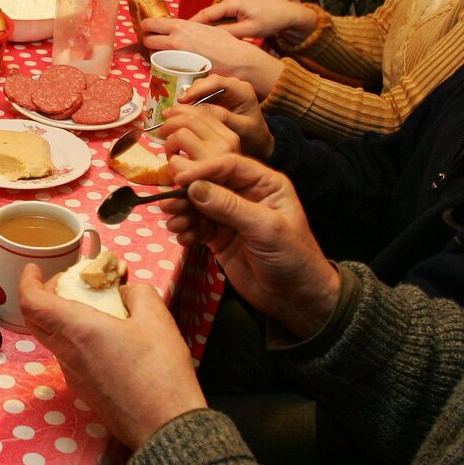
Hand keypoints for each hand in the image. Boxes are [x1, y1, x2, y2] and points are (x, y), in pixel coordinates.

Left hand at [19, 266, 204, 450]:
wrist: (165, 427)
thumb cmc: (160, 371)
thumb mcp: (157, 318)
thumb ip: (138, 293)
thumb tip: (126, 293)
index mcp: (76, 330)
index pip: (31, 302)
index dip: (27, 281)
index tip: (34, 268)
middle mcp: (66, 353)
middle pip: (36, 320)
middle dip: (44, 295)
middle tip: (66, 283)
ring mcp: (73, 376)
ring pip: (53, 339)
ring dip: (61, 317)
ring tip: (93, 306)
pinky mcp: (84, 391)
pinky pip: (69, 356)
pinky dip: (75, 337)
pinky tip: (106, 336)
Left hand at [140, 16, 283, 99]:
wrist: (236, 60)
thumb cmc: (224, 43)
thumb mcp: (205, 28)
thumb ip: (188, 28)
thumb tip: (177, 28)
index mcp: (181, 25)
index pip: (151, 23)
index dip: (147, 27)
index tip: (148, 30)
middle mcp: (175, 39)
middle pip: (147, 40)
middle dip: (148, 42)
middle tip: (154, 45)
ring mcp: (176, 56)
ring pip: (152, 55)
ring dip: (154, 55)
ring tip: (164, 56)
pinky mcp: (180, 70)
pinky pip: (163, 68)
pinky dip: (163, 67)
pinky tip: (170, 67)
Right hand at [161, 154, 340, 338]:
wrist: (295, 299)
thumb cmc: (293, 258)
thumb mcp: (265, 228)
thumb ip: (229, 207)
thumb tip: (193, 187)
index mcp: (264, 184)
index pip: (228, 166)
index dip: (203, 169)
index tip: (179, 179)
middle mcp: (245, 195)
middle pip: (208, 184)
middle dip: (187, 193)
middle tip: (167, 204)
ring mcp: (230, 217)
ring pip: (198, 206)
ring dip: (183, 214)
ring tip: (174, 225)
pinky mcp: (219, 237)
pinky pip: (197, 227)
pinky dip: (187, 231)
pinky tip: (183, 238)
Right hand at [166, 74, 274, 159]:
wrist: (258, 141)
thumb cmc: (253, 136)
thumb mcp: (241, 129)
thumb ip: (223, 117)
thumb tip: (200, 109)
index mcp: (242, 90)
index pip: (217, 82)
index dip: (198, 89)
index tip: (183, 100)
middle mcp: (232, 86)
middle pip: (206, 82)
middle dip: (189, 93)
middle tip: (174, 108)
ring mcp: (223, 91)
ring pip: (200, 88)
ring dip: (187, 99)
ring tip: (175, 112)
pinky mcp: (216, 98)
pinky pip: (199, 96)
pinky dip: (190, 103)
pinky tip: (181, 113)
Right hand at [190, 0, 314, 39]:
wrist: (289, 13)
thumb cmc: (271, 21)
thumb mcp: (248, 30)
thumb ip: (227, 33)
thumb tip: (208, 38)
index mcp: (232, 2)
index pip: (206, 14)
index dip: (191, 24)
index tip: (177, 32)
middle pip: (208, 14)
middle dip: (195, 25)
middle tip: (181, 36)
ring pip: (214, 15)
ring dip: (205, 25)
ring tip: (191, 36)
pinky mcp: (238, 4)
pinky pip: (221, 14)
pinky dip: (214, 23)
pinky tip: (208, 32)